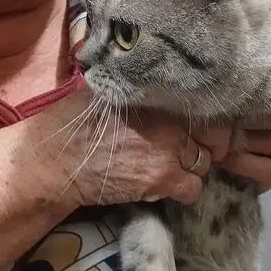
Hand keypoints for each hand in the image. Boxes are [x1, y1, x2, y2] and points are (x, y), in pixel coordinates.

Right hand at [37, 91, 231, 206]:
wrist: (56, 161)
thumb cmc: (73, 123)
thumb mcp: (106, 92)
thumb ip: (135, 88)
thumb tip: (146, 80)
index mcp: (158, 96)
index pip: (207, 105)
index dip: (210, 121)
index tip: (204, 129)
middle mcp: (170, 121)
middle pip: (214, 137)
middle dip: (207, 145)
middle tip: (194, 152)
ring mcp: (169, 151)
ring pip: (205, 164)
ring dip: (194, 168)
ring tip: (175, 168)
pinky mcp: (161, 179)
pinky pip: (193, 189)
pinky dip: (185, 191)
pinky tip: (168, 187)